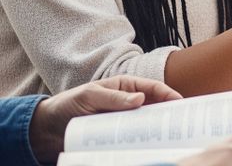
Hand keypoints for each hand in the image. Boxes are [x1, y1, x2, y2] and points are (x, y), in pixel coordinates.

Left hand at [29, 76, 181, 162]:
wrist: (46, 128)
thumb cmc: (68, 104)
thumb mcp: (90, 96)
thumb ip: (113, 98)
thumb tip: (140, 99)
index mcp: (125, 87)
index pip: (153, 88)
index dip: (168, 94)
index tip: (181, 103)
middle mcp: (127, 103)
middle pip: (153, 107)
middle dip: (167, 114)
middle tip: (179, 124)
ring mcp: (122, 120)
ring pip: (144, 125)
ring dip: (154, 131)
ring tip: (165, 140)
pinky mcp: (115, 136)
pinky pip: (131, 139)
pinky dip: (139, 143)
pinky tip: (145, 149)